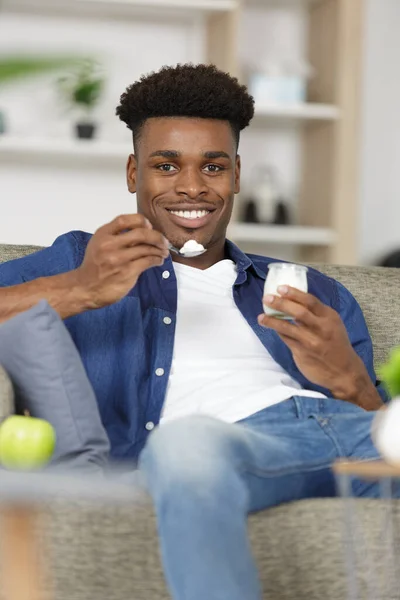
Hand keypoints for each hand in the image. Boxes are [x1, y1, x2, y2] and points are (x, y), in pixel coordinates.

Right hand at [74, 214, 168, 308]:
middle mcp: (110, 244)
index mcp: (103, 234)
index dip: (141, 221)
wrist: (85, 288)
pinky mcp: (127, 272)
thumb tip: (143, 231)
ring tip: (163, 252)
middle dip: (157, 236)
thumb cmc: (95, 266)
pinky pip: (148, 261)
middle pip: (141, 233)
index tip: (149, 226)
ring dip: (159, 250)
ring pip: (147, 248)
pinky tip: (158, 261)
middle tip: (164, 241)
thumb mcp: (99, 244)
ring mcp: (118, 259)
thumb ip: (116, 236)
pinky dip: (156, 260)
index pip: (125, 220)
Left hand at [258, 286, 381, 408]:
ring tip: (261, 316)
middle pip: (298, 312)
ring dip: (272, 320)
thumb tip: (293, 301)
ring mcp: (312, 341)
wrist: (344, 372)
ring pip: (288, 327)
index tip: (280, 288)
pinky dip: (278, 331)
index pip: (310, 301)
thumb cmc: (336, 345)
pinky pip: (286, 339)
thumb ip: (316, 315)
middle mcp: (321, 328)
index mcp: (329, 317)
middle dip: (281, 303)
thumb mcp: (333, 325)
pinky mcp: (303, 353)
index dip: (294, 293)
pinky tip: (270, 327)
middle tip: (267, 298)